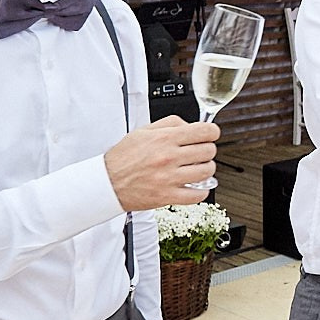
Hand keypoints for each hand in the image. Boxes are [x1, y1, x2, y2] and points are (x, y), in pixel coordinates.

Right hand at [105, 117, 219, 210]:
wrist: (108, 182)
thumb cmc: (124, 157)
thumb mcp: (143, 131)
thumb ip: (170, 124)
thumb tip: (191, 125)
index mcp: (164, 138)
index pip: (204, 131)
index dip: (212, 132)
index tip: (210, 135)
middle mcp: (169, 157)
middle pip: (209, 151)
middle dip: (207, 150)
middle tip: (200, 153)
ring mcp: (169, 178)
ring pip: (207, 171)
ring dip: (206, 169)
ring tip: (197, 169)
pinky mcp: (168, 196)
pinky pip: (198, 194)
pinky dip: (201, 190)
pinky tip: (195, 186)